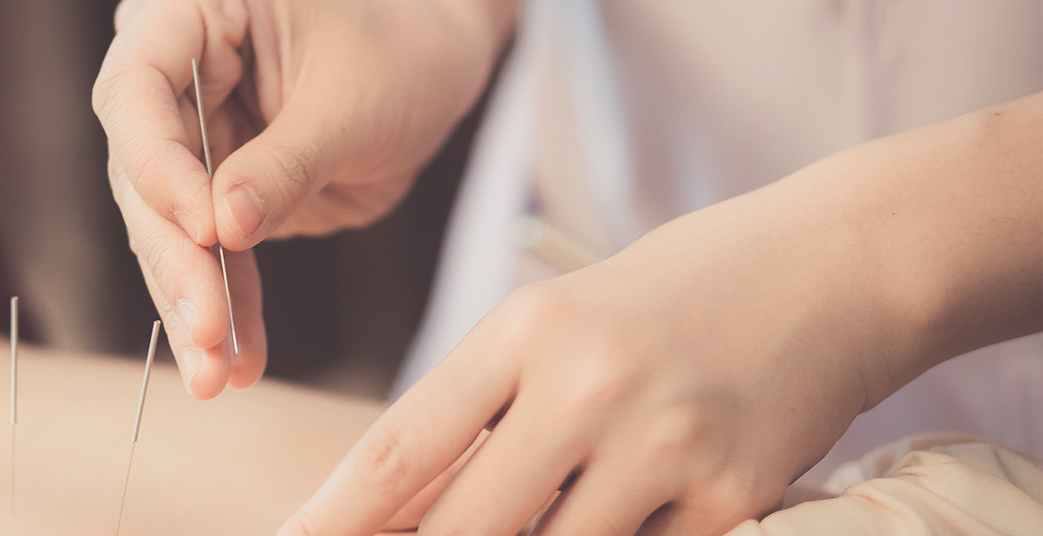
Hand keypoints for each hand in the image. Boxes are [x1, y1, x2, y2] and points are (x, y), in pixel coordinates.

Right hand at [93, 0, 512, 397]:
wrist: (439, 66)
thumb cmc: (403, 50)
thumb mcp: (355, 102)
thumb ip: (287, 162)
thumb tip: (223, 231)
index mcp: (190, 16)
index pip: (136, 89)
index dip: (159, 164)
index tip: (204, 228)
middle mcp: (173, 78)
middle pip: (143, 174)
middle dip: (176, 260)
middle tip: (205, 329)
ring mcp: (193, 142)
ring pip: (168, 232)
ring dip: (194, 306)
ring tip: (216, 372)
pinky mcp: (220, 197)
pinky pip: (213, 262)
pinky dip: (228, 311)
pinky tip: (238, 362)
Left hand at [278, 176, 928, 534]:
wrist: (830, 267)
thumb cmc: (665, 299)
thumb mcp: (558, 323)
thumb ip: (482, 412)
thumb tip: (398, 514)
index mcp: (525, 330)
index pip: (401, 449)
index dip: (333, 519)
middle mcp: (587, 383)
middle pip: (462, 526)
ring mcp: (664, 445)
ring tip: (531, 514)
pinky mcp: (734, 497)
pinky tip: (610, 521)